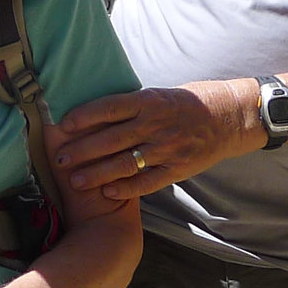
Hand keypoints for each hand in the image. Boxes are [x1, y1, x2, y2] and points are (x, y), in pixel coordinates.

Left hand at [53, 82, 261, 200]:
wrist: (229, 117)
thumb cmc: (189, 102)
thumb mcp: (159, 95)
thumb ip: (132, 106)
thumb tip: (96, 112)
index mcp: (149, 101)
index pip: (109, 108)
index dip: (84, 117)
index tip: (62, 126)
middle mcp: (156, 124)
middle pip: (111, 139)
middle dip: (82, 151)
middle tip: (58, 160)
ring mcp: (167, 148)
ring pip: (125, 163)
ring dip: (97, 173)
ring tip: (75, 181)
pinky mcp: (178, 169)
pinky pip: (147, 181)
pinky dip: (126, 188)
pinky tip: (108, 192)